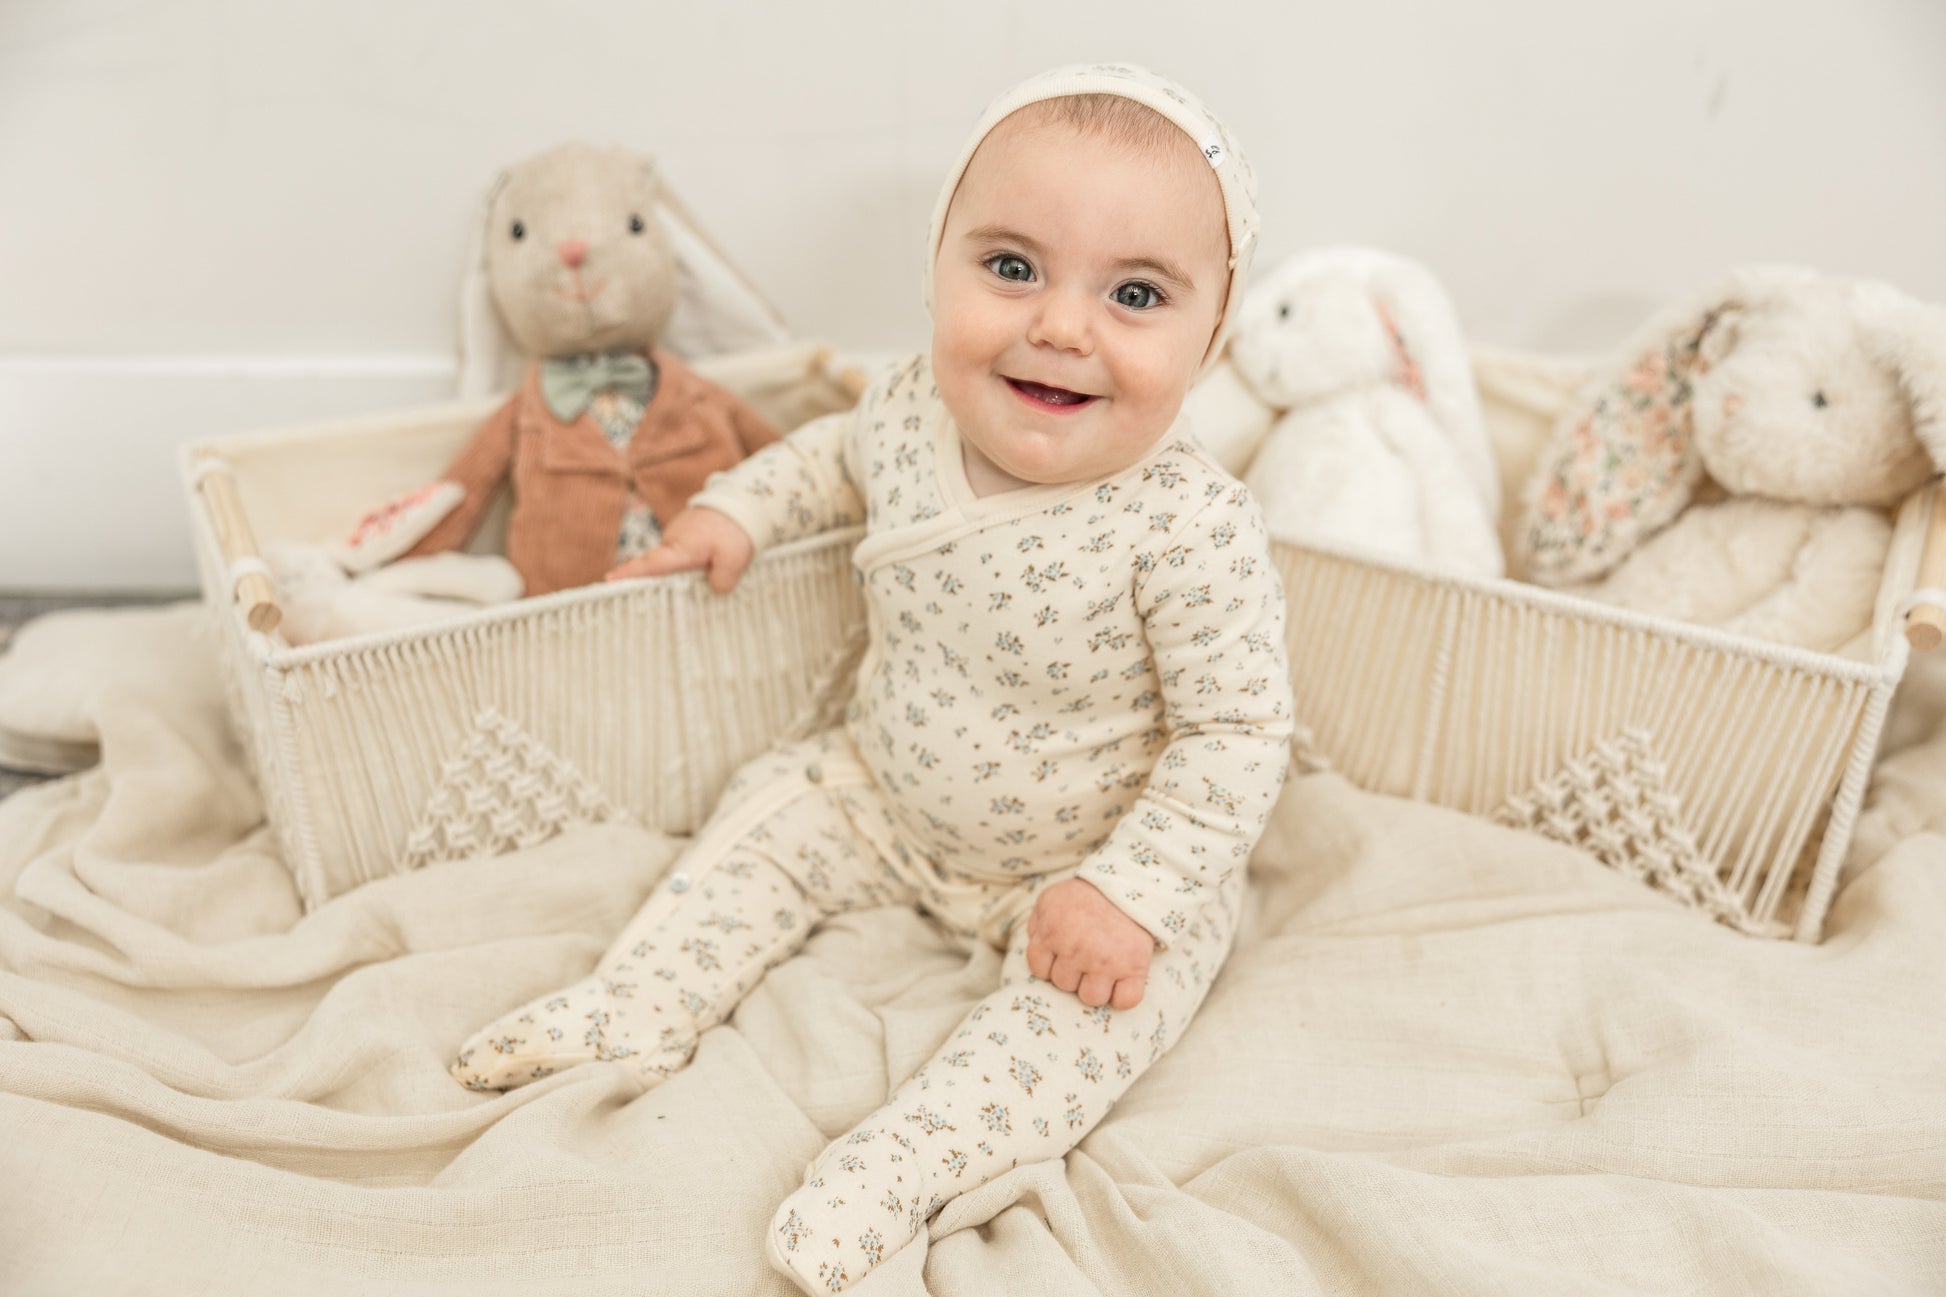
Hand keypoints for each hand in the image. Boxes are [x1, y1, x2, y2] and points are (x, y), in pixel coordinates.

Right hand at [605, 506, 753, 593]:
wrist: (740, 502)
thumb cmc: (734, 530)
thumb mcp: (734, 559)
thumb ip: (722, 580)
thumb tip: (713, 590)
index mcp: (680, 548)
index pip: (651, 564)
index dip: (629, 573)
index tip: (608, 579)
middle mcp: (671, 542)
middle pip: (655, 568)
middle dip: (648, 583)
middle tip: (640, 604)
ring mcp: (675, 538)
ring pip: (669, 563)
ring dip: (674, 576)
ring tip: (683, 594)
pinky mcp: (682, 538)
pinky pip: (677, 557)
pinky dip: (683, 567)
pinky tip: (696, 576)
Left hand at [1024, 878, 1154, 1009]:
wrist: (1127, 881)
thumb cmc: (1085, 895)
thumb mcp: (1050, 900)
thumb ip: (1036, 925)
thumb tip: (1036, 949)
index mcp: (1051, 934)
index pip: (1040, 971)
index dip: (1050, 964)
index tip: (1063, 952)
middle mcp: (1077, 951)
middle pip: (1065, 985)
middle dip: (1072, 973)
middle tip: (1086, 953)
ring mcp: (1106, 961)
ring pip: (1092, 998)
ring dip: (1095, 986)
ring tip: (1102, 966)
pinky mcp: (1135, 966)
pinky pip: (1126, 1001)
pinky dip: (1123, 997)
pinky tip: (1120, 982)